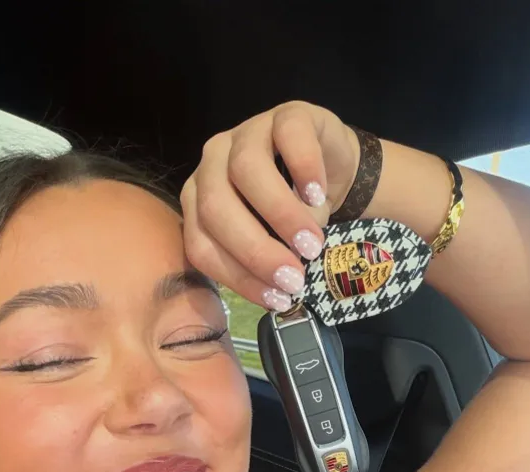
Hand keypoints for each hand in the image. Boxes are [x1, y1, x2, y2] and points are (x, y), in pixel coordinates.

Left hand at [180, 101, 359, 310]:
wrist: (331, 172)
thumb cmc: (293, 215)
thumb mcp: (272, 244)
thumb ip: (262, 263)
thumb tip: (279, 292)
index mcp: (198, 202)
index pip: (201, 244)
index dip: (237, 276)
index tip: (276, 298)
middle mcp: (212, 165)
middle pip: (216, 208)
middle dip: (256, 250)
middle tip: (294, 276)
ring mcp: (246, 134)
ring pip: (246, 171)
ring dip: (280, 215)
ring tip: (312, 244)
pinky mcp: (286, 115)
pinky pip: (288, 138)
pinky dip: (304, 170)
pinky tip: (319, 195)